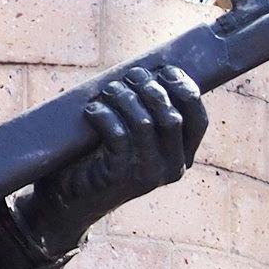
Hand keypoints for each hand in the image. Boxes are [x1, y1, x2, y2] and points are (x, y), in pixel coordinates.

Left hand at [27, 63, 208, 250]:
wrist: (69, 198)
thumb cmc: (101, 157)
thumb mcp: (134, 136)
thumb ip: (149, 112)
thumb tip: (150, 70)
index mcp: (182, 157)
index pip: (198, 121)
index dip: (186, 90)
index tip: (166, 70)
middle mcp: (171, 169)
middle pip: (172, 118)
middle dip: (151, 89)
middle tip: (129, 76)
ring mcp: (147, 175)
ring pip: (144, 123)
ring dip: (125, 98)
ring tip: (109, 90)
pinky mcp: (120, 177)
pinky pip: (118, 136)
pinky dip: (104, 116)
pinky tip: (92, 110)